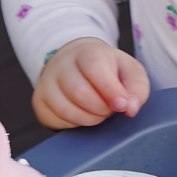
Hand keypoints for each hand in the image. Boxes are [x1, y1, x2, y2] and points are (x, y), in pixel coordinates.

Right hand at [33, 38, 150, 129]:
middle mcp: (61, 65)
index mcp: (86, 52)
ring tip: (99, 112)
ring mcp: (46, 83)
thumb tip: (131, 108)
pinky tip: (83, 115)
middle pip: (79, 92)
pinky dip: (75, 124)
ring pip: (66, 110)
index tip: (122, 105)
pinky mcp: (39, 102)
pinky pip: (56, 120)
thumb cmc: (107, 70)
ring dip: (90, 118)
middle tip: (110, 109)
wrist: (77, 64)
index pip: (94, 67)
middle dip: (101, 108)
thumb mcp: (129, 72)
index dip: (110, 89)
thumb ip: (137, 88)